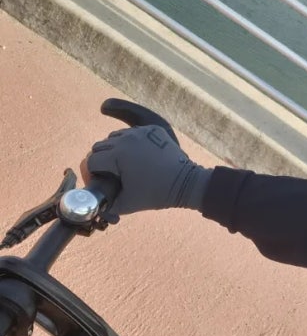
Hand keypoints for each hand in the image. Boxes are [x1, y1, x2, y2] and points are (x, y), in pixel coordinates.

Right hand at [80, 125, 211, 214]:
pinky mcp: (153, 130)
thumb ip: (105, 205)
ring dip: (115, 150)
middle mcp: (127, 138)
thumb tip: (95, 203)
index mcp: (117, 155)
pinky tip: (138, 156)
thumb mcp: (127, 204)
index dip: (92, 174)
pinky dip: (132, 143)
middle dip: (102, 161)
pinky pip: (133, 133)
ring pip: (115, 137)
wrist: (186, 183)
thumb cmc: (156, 194)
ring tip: (124, 165)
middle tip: (111, 174)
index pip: (91, 161)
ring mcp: (141, 132)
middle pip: (100, 146)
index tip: (101, 182)